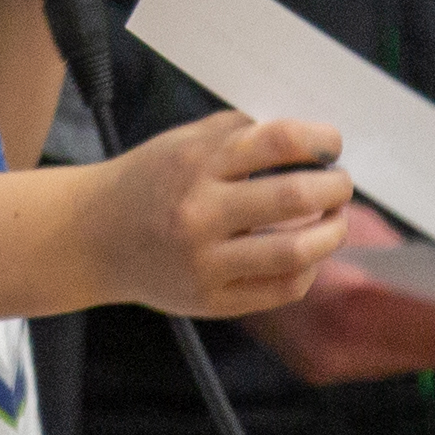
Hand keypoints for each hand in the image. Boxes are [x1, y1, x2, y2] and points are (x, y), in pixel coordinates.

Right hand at [77, 110, 356, 317]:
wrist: (92, 238)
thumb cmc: (150, 182)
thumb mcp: (183, 142)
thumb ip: (241, 134)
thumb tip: (311, 141)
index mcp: (196, 162)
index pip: (278, 140)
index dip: (320, 139)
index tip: (332, 144)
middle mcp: (200, 212)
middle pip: (295, 196)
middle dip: (336, 187)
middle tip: (341, 183)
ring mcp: (206, 262)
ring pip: (296, 251)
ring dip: (332, 232)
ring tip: (335, 220)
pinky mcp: (211, 300)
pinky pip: (281, 288)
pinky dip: (307, 269)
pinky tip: (306, 253)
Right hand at [247, 204, 434, 384]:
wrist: (206, 254)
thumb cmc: (280, 219)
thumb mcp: (346, 224)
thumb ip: (398, 257)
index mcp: (349, 301)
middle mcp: (338, 345)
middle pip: (432, 349)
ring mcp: (327, 363)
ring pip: (413, 358)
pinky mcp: (320, 368)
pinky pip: (388, 359)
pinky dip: (422, 341)